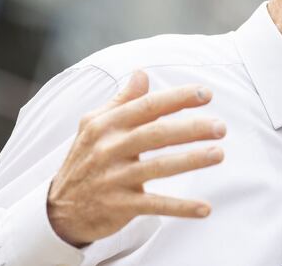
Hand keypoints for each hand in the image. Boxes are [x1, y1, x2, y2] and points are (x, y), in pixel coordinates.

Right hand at [47, 70, 225, 246]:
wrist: (60, 208)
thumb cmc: (86, 159)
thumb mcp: (95, 125)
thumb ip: (122, 100)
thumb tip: (142, 73)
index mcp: (107, 125)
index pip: (148, 106)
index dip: (178, 98)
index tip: (207, 94)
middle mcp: (110, 148)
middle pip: (157, 134)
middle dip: (192, 128)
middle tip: (221, 127)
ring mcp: (115, 178)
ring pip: (159, 167)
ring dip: (191, 160)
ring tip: (219, 154)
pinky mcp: (120, 206)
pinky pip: (156, 204)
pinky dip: (181, 207)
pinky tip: (205, 208)